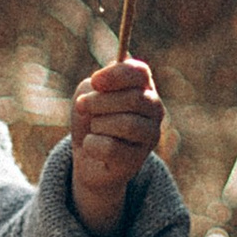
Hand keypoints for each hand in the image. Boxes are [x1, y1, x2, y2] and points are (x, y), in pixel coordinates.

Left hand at [68, 54, 164, 236]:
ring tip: (90, 131)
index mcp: (143, 90)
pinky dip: (92, 147)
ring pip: (121, 123)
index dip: (117, 74)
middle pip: (129, 98)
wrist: (86, 165)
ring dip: (96, 124)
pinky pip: (107, 147)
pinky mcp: (135, 163)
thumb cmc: (89, 124)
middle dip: (97, 102)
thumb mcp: (88, 97)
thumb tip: (101, 77)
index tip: (96, 80)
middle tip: (83, 109)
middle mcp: (153, 112)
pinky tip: (94, 153)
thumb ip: (98, 85)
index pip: (139, 71)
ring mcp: (148, 139)